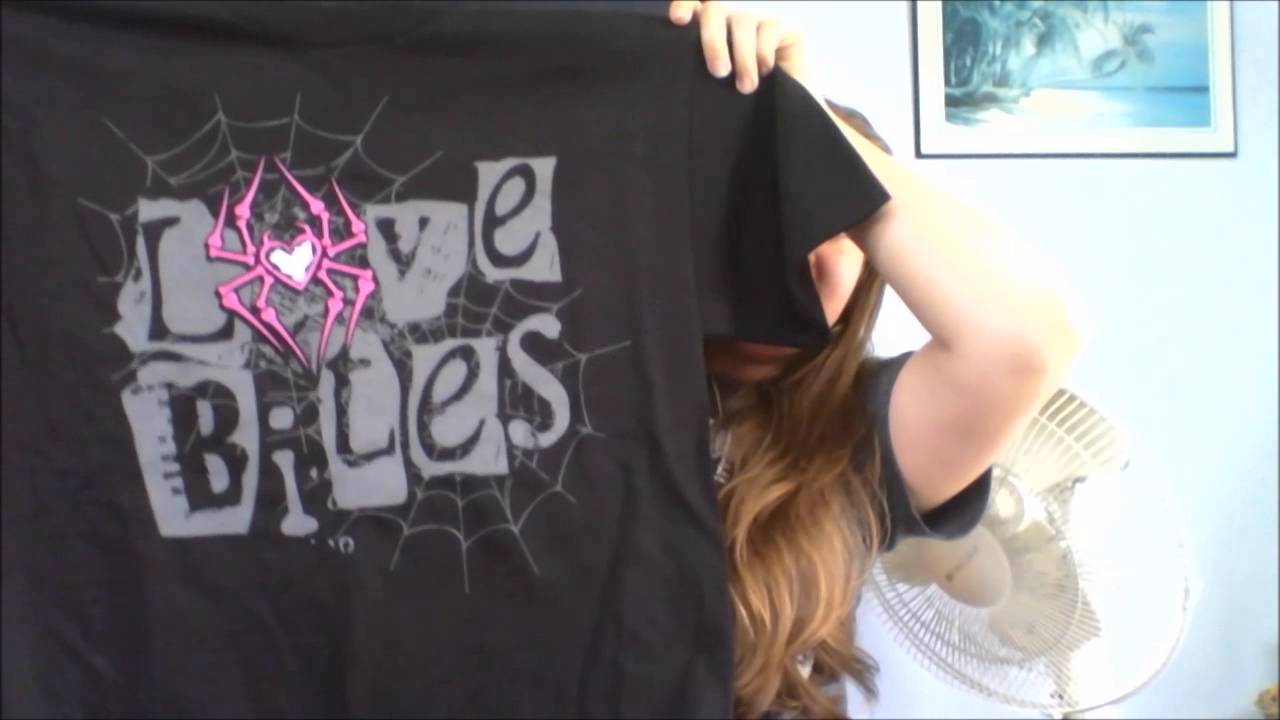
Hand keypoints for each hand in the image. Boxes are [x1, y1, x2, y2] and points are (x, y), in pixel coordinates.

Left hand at [669, 1, 809, 93]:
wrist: (782, 116)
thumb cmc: (743, 105)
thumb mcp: (715, 88)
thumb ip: (698, 70)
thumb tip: (678, 65)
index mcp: (709, 31)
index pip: (693, 5)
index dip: (684, 5)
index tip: (678, 21)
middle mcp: (730, 20)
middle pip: (714, 11)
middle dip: (713, 40)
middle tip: (718, 72)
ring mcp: (757, 20)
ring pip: (742, 20)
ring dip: (742, 56)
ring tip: (745, 87)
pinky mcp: (783, 27)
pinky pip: (769, 29)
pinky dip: (764, 53)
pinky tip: (766, 73)